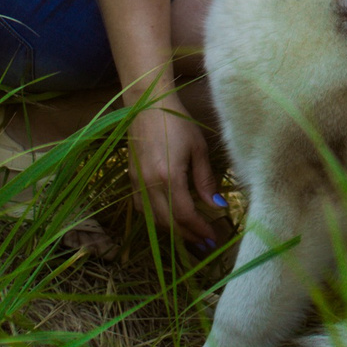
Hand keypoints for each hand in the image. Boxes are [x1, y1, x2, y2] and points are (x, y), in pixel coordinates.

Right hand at [129, 104, 224, 248]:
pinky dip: (155, 218)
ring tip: (189, 232)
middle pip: (167, 222)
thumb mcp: (198, 149)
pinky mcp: (130, 179)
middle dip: (187, 235)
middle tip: (204, 241)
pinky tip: (168, 217)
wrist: (148, 104)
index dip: (199, 229)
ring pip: (152, 219)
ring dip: (171, 229)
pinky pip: (141, 208)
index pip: (184, 215)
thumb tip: (215, 205)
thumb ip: (205, 180)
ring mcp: (136, 183)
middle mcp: (149, 185)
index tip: (212, 237)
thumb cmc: (177, 122)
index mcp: (168, 177)